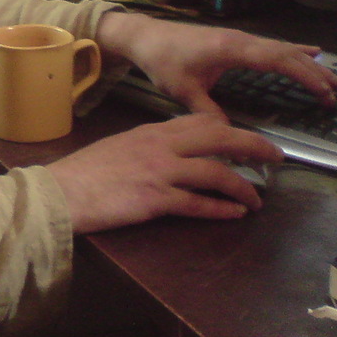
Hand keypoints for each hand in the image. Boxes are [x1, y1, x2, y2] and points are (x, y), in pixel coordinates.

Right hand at [46, 114, 284, 232]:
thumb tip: (170, 153)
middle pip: (219, 138)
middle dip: (253, 146)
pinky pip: (197, 204)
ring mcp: (160, 172)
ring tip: (257, 199)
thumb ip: (147, 147)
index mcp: (151, 131)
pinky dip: (221, 209)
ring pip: (216, 173)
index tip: (247, 139)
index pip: (200, 122)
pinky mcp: (156, 200)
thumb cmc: (84, 173)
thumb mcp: (119, 147)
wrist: (61, 192)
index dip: (230, 129)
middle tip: (275, 157)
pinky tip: (235, 214)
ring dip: (243, 186)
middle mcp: (161, 146)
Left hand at [94, 12, 336, 115]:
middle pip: (286, 54)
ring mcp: (240, 38)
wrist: (147, 37)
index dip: (303, 75)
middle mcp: (241, 40)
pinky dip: (293, 51)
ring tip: (332, 77)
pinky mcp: (236, 40)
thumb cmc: (163, 61)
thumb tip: (229, 134)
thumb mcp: (183, 90)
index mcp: (231, 49)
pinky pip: (272, 45)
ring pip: (282, 48)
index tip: (323, 91)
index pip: (277, 60)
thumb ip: (207, 111)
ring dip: (307, 63)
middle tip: (335, 92)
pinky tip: (310, 52)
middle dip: (313, 72)